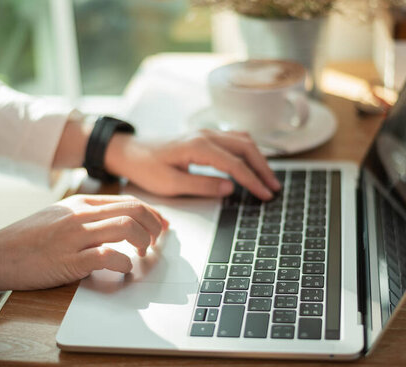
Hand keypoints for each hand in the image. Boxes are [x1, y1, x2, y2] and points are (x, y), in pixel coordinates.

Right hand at [0, 195, 168, 290]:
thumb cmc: (28, 238)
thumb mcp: (60, 215)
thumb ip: (88, 215)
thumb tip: (120, 222)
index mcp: (80, 202)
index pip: (128, 201)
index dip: (152, 213)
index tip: (161, 225)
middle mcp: (80, 215)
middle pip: (133, 210)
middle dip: (154, 225)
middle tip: (156, 241)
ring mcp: (74, 236)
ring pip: (125, 227)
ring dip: (143, 241)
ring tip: (142, 253)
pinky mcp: (68, 260)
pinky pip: (107, 257)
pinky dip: (124, 264)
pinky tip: (124, 268)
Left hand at [104, 130, 281, 199]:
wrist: (131, 151)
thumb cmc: (147, 168)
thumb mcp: (171, 184)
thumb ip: (202, 185)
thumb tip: (230, 187)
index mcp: (198, 146)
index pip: (235, 164)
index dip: (253, 180)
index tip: (265, 194)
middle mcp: (206, 135)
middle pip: (246, 148)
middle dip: (263, 168)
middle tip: (274, 188)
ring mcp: (207, 133)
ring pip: (243, 141)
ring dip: (259, 158)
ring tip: (268, 178)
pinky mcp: (206, 137)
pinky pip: (235, 139)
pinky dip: (249, 151)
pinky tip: (253, 163)